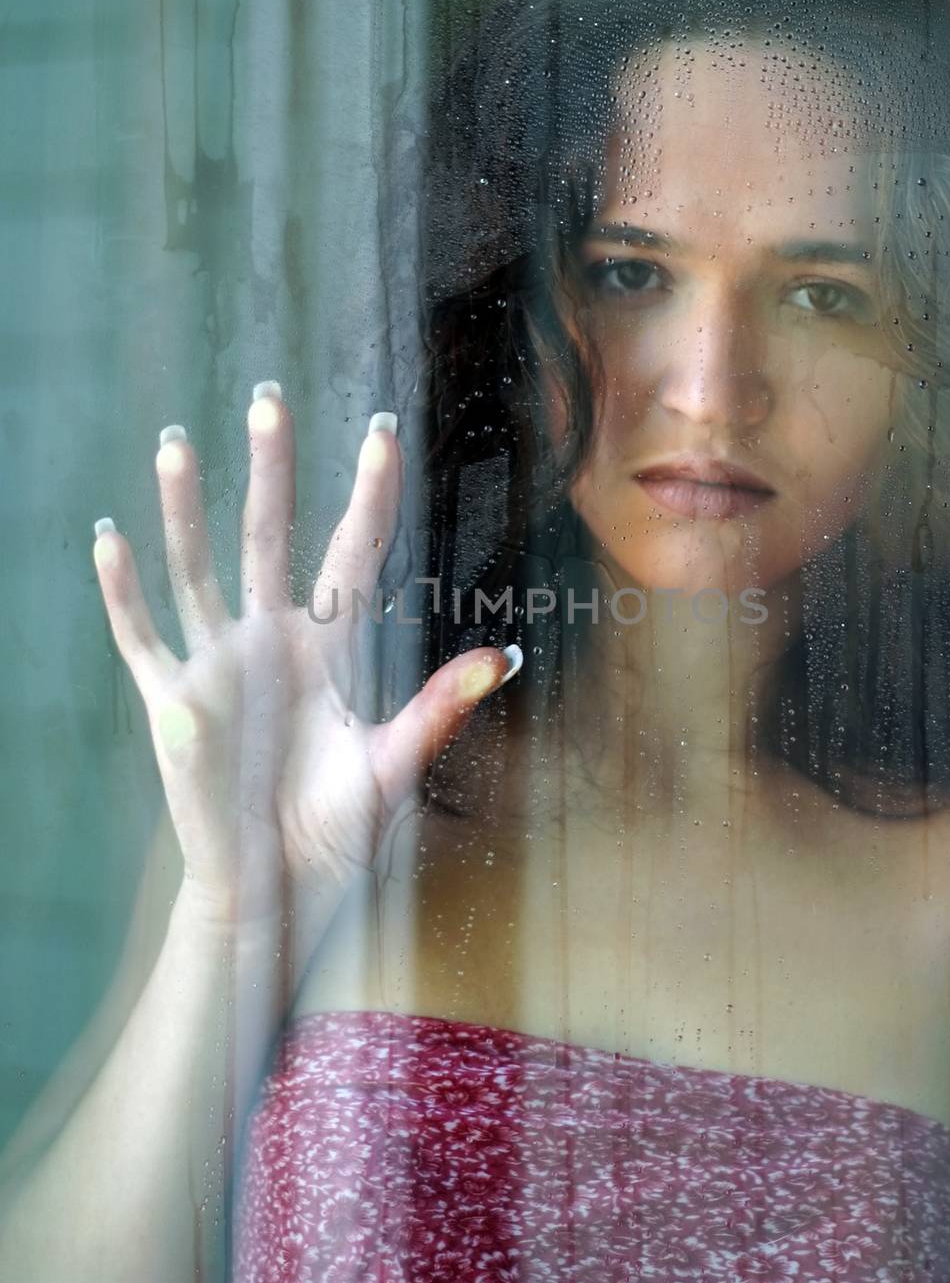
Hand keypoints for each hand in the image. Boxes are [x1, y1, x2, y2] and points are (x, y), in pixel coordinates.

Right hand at [92, 388, 518, 941]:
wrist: (279, 887)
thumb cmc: (338, 829)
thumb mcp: (394, 763)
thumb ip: (441, 707)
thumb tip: (507, 656)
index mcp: (331, 645)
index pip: (352, 551)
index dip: (368, 493)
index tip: (382, 431)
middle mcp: (273, 639)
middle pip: (269, 536)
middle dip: (270, 469)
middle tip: (268, 395)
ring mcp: (219, 663)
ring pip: (197, 568)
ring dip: (185, 509)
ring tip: (175, 444)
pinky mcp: (175, 702)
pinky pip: (143, 637)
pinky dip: (123, 592)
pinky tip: (109, 539)